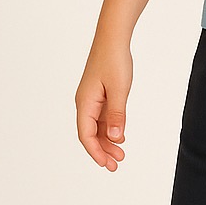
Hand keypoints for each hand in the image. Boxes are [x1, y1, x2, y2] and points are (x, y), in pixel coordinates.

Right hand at [76, 39, 133, 170]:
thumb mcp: (119, 90)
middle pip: (90, 134)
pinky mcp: (100, 95)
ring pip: (97, 127)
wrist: (113, 39)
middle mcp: (85, 103)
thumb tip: (115, 138)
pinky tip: (120, 137)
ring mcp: (92, 100)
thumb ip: (117, 115)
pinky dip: (110, 129)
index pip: (86, 134)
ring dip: (107, 141)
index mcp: (85, 103)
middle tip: (116, 165)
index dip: (95, 151)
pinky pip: (102, 118)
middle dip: (102, 151)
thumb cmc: (114, 60)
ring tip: (121, 155)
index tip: (106, 164)